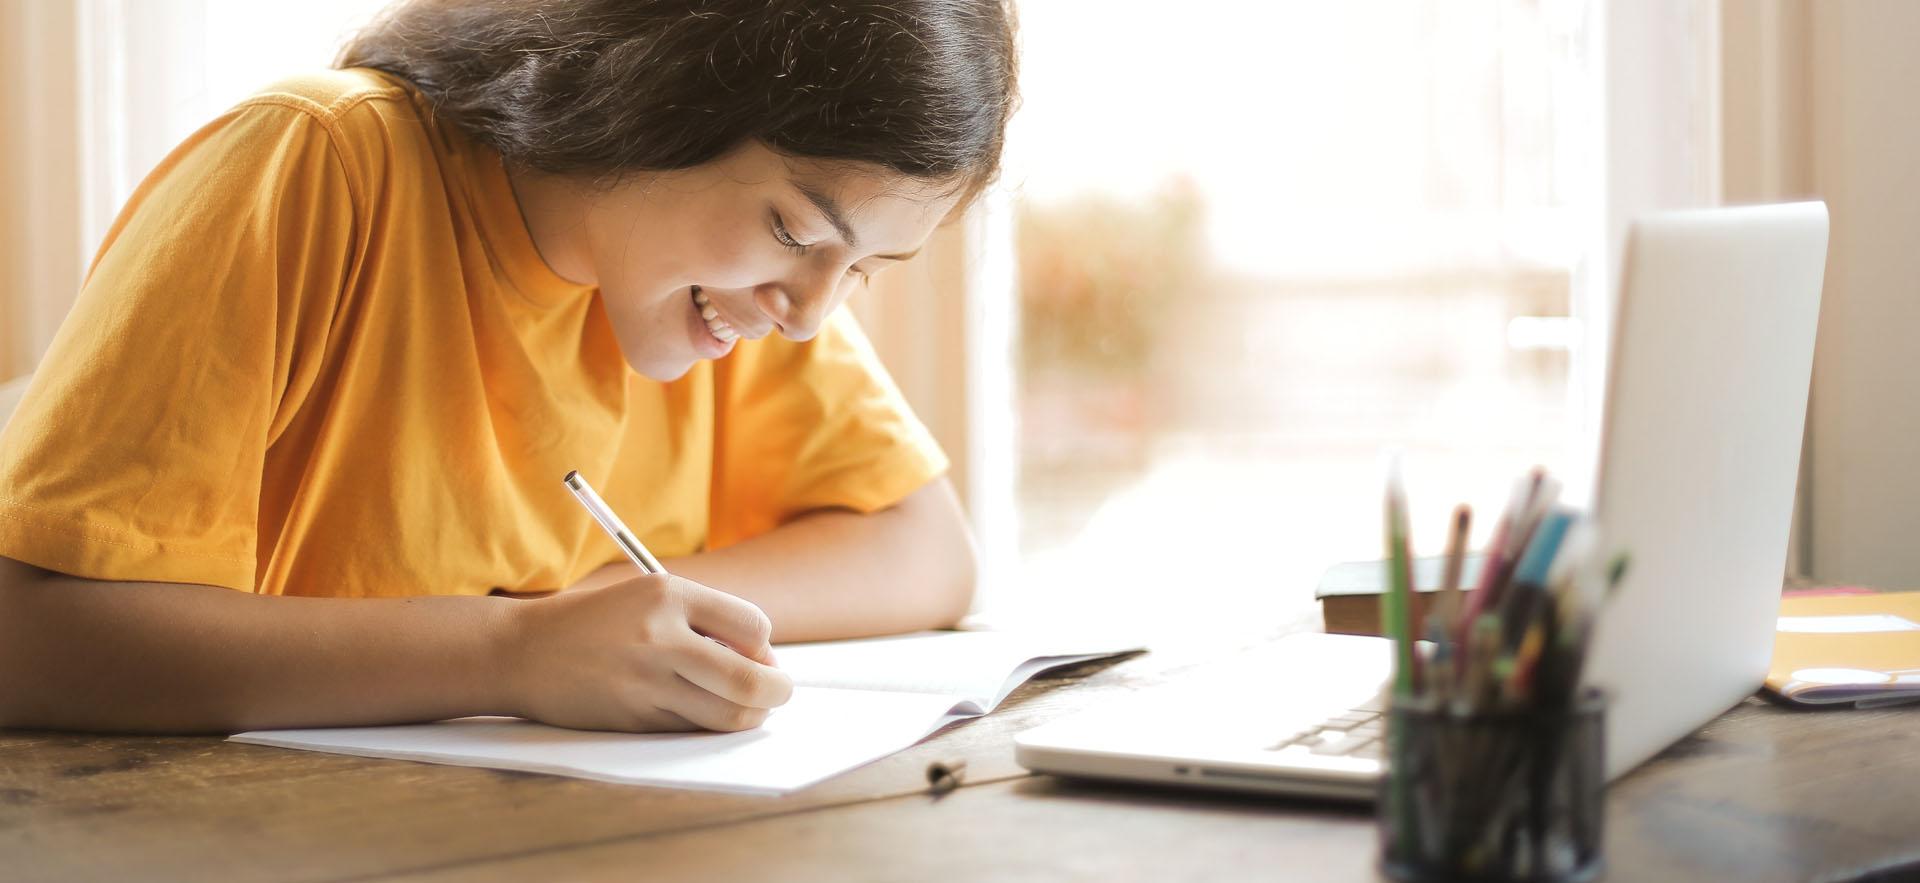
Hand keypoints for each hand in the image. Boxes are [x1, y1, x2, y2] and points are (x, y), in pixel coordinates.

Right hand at [500, 573, 792, 732]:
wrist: (522, 652)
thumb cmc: (597, 622)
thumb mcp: (648, 597)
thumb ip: (705, 620)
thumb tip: (764, 661)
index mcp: (668, 594)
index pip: (753, 626)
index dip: (764, 646)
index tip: (757, 654)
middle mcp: (659, 637)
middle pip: (750, 680)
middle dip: (777, 691)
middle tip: (778, 691)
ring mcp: (646, 682)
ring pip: (728, 714)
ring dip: (750, 715)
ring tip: (747, 706)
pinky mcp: (633, 718)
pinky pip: (693, 729)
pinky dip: (709, 725)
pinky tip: (701, 712)